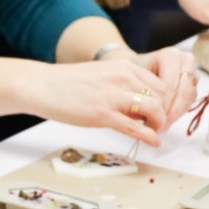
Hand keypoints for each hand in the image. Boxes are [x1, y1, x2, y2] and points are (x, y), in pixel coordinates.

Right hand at [24, 58, 178, 146]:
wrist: (42, 86)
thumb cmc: (68, 83)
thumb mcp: (102, 75)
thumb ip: (123, 85)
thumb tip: (141, 105)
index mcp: (124, 66)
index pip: (161, 83)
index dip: (166, 100)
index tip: (163, 112)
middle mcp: (123, 78)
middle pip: (162, 96)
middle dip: (166, 113)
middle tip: (161, 124)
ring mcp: (113, 96)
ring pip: (154, 110)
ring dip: (160, 124)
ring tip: (155, 131)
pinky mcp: (103, 114)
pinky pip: (135, 127)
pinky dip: (149, 136)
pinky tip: (153, 141)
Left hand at [132, 47, 199, 126]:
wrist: (135, 69)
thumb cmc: (131, 74)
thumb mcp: (133, 81)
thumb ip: (142, 93)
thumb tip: (146, 116)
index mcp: (170, 56)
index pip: (171, 86)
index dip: (162, 105)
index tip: (151, 120)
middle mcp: (185, 60)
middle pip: (184, 92)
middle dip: (171, 112)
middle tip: (158, 127)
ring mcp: (192, 71)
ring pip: (189, 97)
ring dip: (176, 114)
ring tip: (161, 126)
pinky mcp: (194, 83)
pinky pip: (190, 100)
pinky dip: (179, 112)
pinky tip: (166, 120)